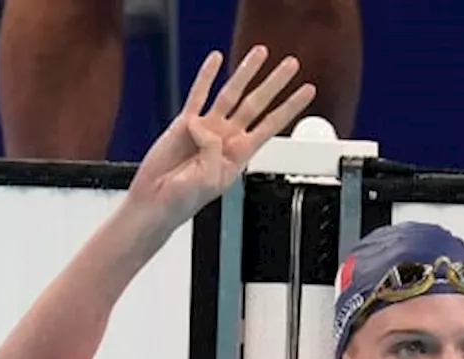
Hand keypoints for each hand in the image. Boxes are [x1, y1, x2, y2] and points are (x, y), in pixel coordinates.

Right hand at [126, 46, 315, 230]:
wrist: (155, 201)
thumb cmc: (182, 200)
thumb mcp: (209, 179)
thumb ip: (213, 151)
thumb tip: (204, 125)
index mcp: (240, 155)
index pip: (272, 124)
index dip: (290, 106)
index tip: (308, 91)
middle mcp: (227, 138)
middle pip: (257, 103)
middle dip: (276, 83)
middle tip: (292, 64)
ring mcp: (207, 128)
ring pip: (232, 93)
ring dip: (246, 71)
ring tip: (261, 52)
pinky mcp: (184, 123)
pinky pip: (198, 94)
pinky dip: (207, 75)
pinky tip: (216, 59)